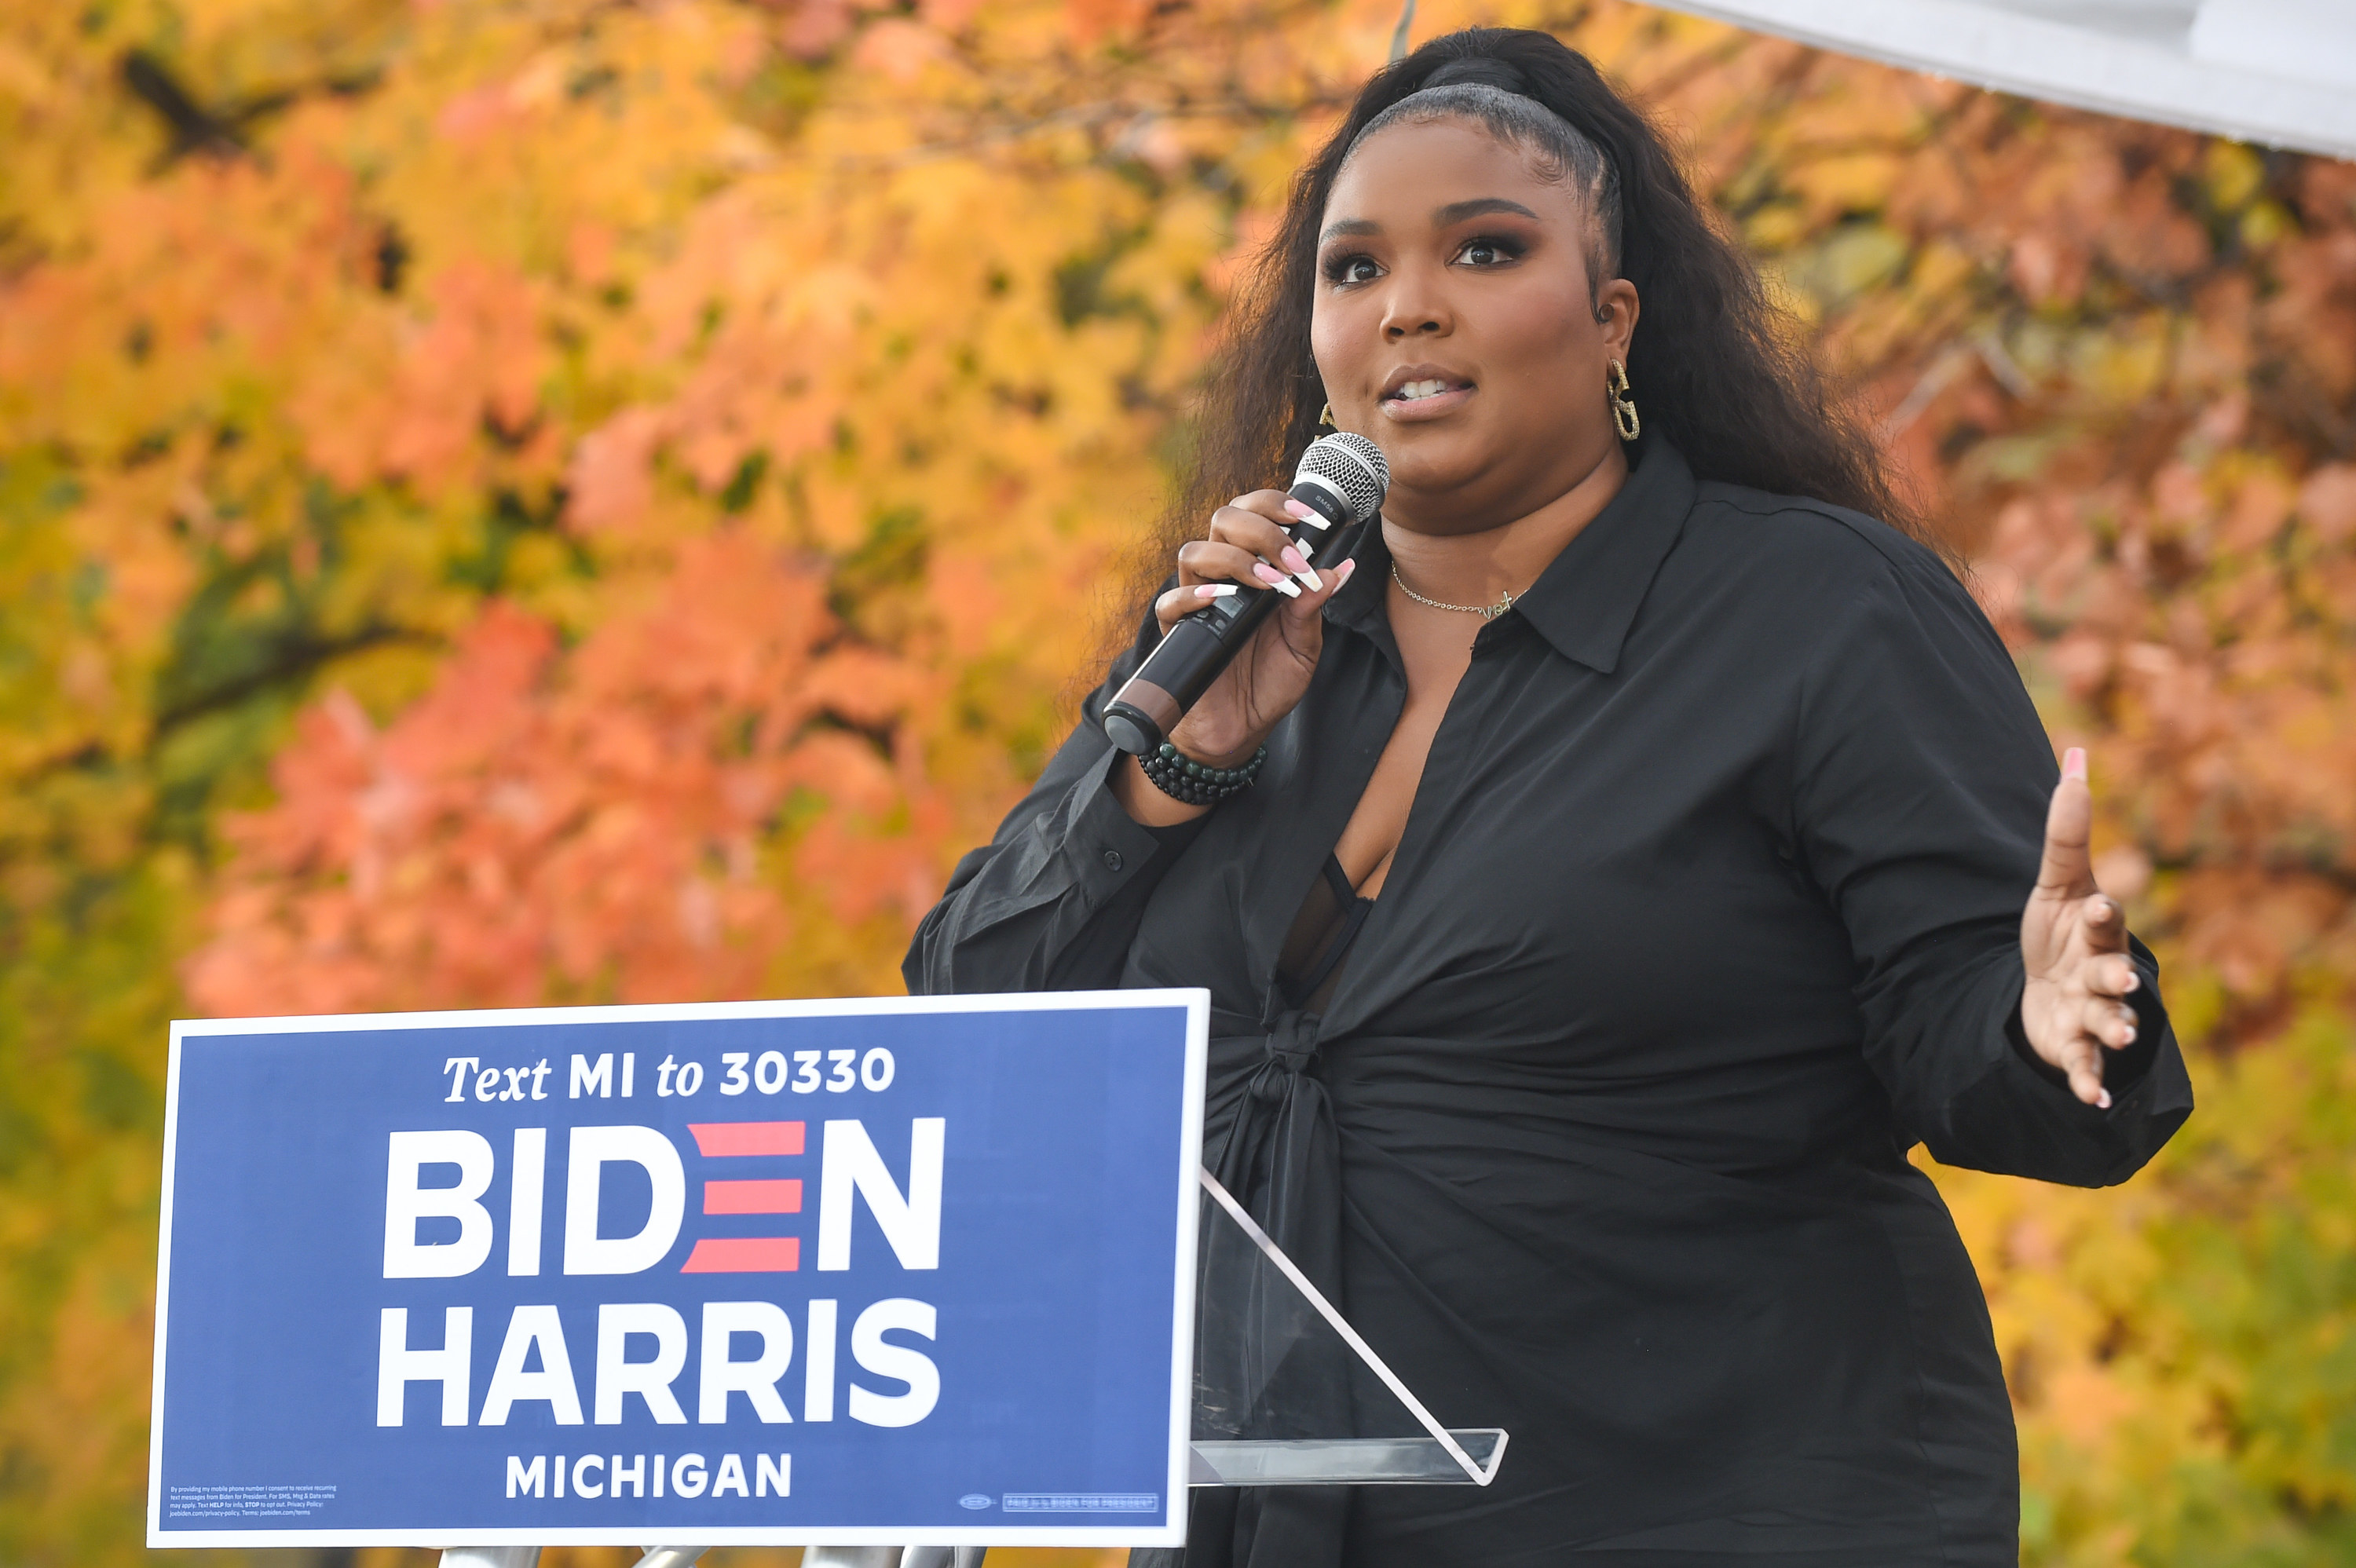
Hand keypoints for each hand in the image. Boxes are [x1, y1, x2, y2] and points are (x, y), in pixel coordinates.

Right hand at [1154, 490, 1356, 764]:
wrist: (1243, 729)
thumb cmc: (1272, 683)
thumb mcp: (1305, 646)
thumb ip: (1314, 607)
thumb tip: (1340, 567)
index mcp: (1258, 570)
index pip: (1255, 515)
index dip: (1276, 504)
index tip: (1308, 517)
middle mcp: (1225, 577)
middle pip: (1224, 521)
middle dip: (1259, 529)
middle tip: (1290, 557)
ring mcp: (1200, 603)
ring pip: (1195, 552)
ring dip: (1234, 559)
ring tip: (1268, 584)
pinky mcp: (1179, 632)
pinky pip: (1171, 602)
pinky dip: (1192, 596)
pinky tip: (1219, 599)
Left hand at [2019, 748, 2140, 1106]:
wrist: (2048, 989)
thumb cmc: (2061, 931)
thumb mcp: (2057, 882)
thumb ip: (2067, 829)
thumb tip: (2076, 756)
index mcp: (2098, 930)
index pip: (2105, 918)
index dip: (2102, 912)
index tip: (2101, 904)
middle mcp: (2103, 972)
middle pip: (2116, 973)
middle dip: (2121, 976)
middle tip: (2127, 978)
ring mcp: (2091, 1013)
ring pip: (2108, 1022)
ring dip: (2113, 1031)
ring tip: (2117, 1036)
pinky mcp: (2073, 1048)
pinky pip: (2083, 1069)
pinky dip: (2087, 1082)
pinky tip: (2091, 1100)